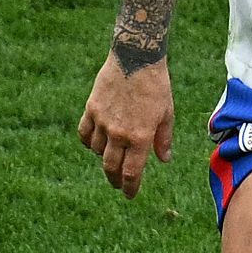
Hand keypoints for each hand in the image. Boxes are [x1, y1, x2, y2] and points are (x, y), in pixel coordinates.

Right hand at [78, 56, 173, 196]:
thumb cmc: (156, 86)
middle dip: (115, 180)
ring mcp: (102, 122)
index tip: (130, 195)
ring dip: (103, 157)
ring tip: (111, 156)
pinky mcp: (91, 109)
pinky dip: (88, 142)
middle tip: (118, 184)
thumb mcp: (167, 114)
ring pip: (96, 151)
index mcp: (140, 137)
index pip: (131, 173)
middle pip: (111, 167)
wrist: (136, 58)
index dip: (130, 187)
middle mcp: (119, 133)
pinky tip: (94, 142)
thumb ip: (163, 140)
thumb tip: (164, 160)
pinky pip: (84, 133)